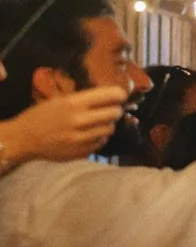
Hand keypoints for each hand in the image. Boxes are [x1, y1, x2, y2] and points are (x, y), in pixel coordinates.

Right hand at [1, 85, 128, 164]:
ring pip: (110, 129)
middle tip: (111, 110)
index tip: (121, 95)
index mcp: (73, 103)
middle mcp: (79, 120)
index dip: (119, 94)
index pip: (109, 95)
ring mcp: (81, 138)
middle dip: (115, 110)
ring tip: (98, 122)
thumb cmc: (41, 116)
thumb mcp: (59, 101)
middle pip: (114, 113)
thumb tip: (112, 97)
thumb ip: (84, 100)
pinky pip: (101, 142)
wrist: (24, 138)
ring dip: (107, 124)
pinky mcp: (82, 152)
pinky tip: (90, 134)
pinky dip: (99, 137)